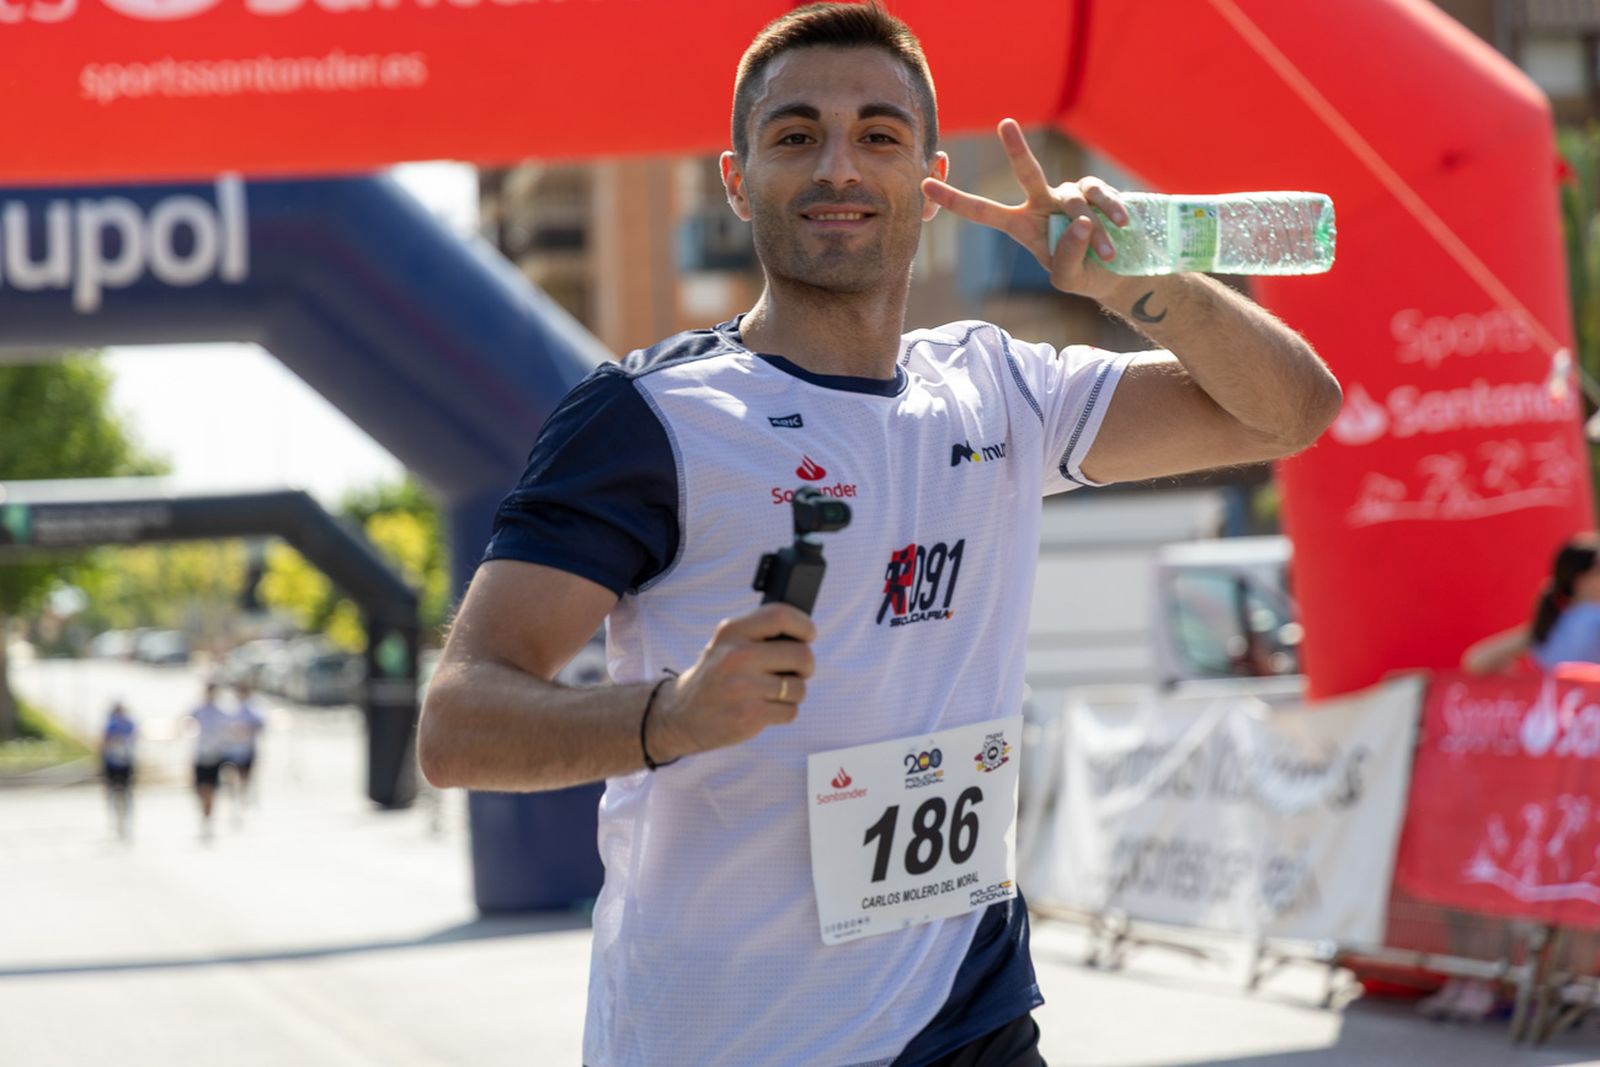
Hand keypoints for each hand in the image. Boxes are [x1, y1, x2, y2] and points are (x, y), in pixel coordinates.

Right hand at [650, 603, 816, 760]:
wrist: (681, 714)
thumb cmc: (716, 675)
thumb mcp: (726, 644)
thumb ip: (758, 634)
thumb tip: (805, 634)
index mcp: (732, 631)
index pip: (780, 616)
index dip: (804, 625)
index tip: (809, 635)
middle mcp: (737, 656)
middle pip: (801, 654)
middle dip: (806, 666)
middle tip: (796, 671)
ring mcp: (743, 687)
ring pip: (799, 687)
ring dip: (793, 693)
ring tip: (772, 693)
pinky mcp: (749, 715)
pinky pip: (791, 711)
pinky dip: (784, 712)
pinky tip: (765, 709)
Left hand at [922, 118, 1128, 300]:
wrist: (1116, 271)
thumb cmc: (1082, 273)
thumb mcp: (1068, 278)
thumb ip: (1068, 256)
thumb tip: (1081, 221)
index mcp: (1021, 225)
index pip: (983, 212)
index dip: (955, 199)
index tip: (924, 184)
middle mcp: (1041, 202)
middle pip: (1027, 172)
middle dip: (1016, 147)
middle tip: (1005, 122)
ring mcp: (1068, 194)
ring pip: (1075, 201)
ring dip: (1093, 230)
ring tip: (1107, 253)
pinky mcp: (1095, 190)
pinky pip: (1099, 195)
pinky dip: (1111, 211)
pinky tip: (1121, 226)